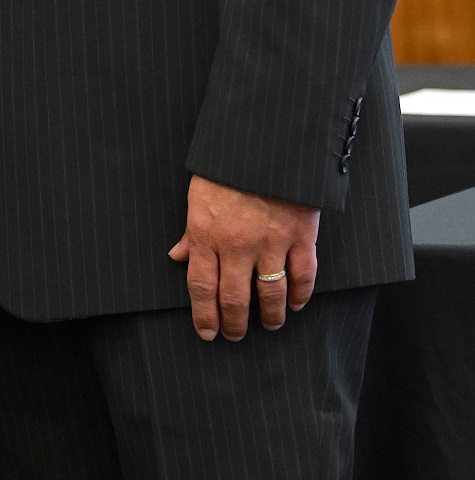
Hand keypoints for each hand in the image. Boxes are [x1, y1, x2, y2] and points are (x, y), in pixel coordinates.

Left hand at [168, 174, 319, 339]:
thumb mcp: (197, 195)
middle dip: (234, 323)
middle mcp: (236, 244)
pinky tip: (296, 304)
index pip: (201, 286)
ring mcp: (270, 242)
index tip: (206, 332)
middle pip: (234, 298)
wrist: (263, 143)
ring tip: (267, 325)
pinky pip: (303, 275)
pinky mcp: (300, 236)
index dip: (203, 314)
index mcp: (205, 233)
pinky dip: (300, 294)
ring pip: (270, 293)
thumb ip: (190, 231)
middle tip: (235, 336)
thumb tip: (177, 257)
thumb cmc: (224, 167)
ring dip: (269, 316)